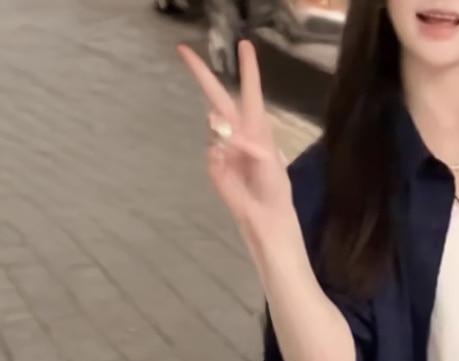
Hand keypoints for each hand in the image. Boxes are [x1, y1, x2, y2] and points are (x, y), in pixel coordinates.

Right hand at [177, 41, 291, 236]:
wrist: (264, 216)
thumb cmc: (274, 189)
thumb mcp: (271, 165)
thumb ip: (254, 147)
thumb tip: (230, 137)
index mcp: (257, 127)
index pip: (251, 93)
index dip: (248, 69)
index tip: (245, 45)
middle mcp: (239, 131)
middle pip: (217, 97)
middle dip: (202, 74)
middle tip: (183, 50)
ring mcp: (223, 145)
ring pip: (213, 125)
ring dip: (224, 135)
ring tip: (241, 158)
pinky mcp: (214, 162)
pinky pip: (212, 151)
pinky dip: (221, 158)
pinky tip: (231, 173)